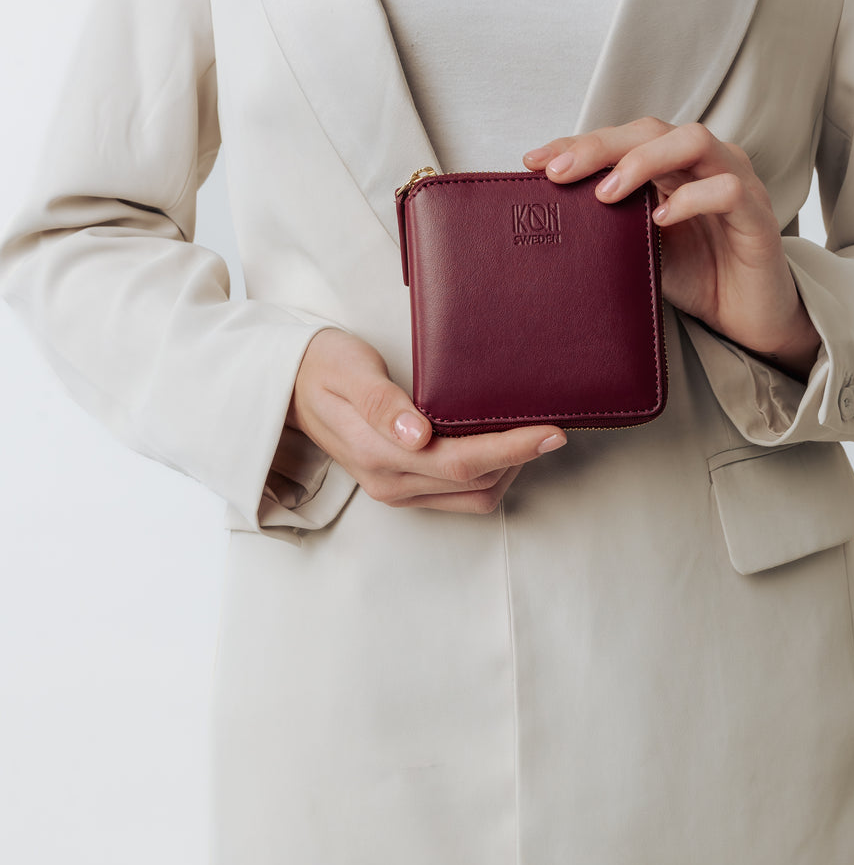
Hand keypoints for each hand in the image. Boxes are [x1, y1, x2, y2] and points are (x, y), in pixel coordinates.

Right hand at [286, 327, 566, 513]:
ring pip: (471, 497)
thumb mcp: (348, 371)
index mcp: (378, 454)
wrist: (289, 385)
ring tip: (528, 434)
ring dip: (506, 471)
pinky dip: (487, 474)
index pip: (460, 461)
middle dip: (519, 460)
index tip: (550, 432)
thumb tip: (418, 435)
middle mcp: (390, 482)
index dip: (511, 449)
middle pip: (474, 484)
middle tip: (553, 428)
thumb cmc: (322, 367)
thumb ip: (382, 403)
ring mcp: (395, 490)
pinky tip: (499, 443)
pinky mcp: (401, 488)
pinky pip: (458, 494)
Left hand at [524, 118, 821, 381]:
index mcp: (675, 163)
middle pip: (652, 128)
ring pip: (693, 140)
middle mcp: (706, 162)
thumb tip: (547, 220)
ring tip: (606, 194)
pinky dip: (690, 198)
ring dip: (643, 162)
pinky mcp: (758, 215)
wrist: (748, 320)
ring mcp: (737, 182)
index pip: (623, 137)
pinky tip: (660, 219)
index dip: (578, 143)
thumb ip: (609, 224)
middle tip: (559, 173)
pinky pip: (727, 189)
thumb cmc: (696, 276)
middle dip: (600, 146)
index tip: (532, 163)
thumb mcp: (638, 247)